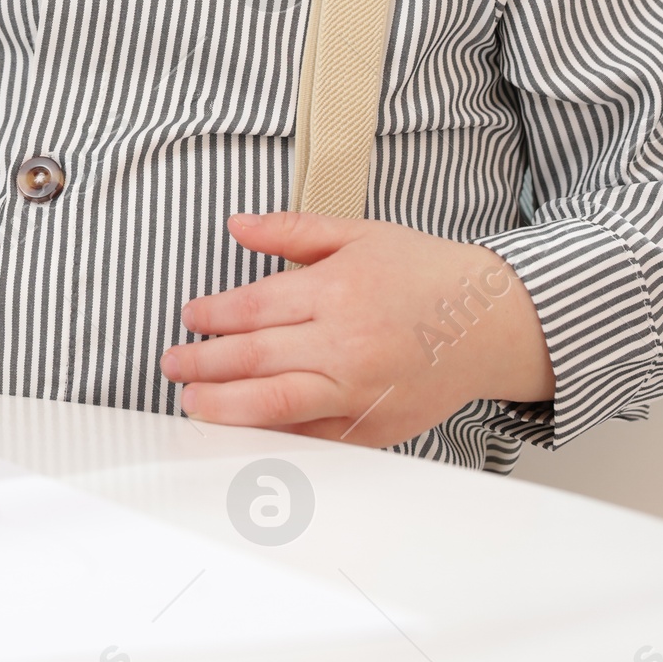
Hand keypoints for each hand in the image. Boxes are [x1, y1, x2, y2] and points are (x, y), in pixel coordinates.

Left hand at [160, 212, 554, 445]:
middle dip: (201, 363)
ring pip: (275, 405)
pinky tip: (245, 428)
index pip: (253, 307)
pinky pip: (311, 437)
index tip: (189, 317)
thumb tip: (236, 224)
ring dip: (224, 406)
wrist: (491, 322)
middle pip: (253, 358)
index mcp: (337, 291)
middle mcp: (345, 344)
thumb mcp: (358, 234)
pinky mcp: (372, 427)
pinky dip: (273, 434)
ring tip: (192, 403)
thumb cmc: (425, 273)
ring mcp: (359, 391)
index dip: (211, 315)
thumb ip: (290, 230)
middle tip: (172, 364)